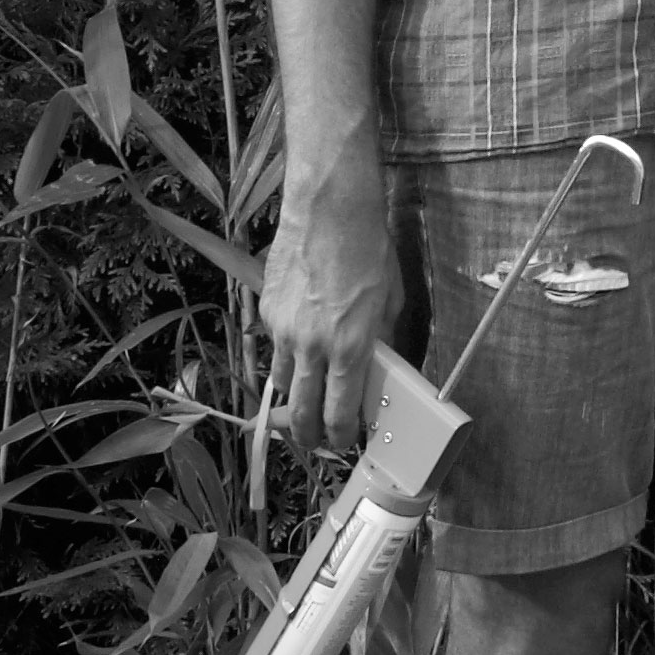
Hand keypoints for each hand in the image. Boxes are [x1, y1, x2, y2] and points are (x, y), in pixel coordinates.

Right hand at [256, 170, 399, 467]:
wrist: (328, 212)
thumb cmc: (369, 251)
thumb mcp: (389, 301)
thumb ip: (378, 339)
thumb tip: (374, 365)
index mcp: (351, 347)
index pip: (340, 409)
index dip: (340, 434)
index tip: (342, 443)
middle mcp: (313, 345)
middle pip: (302, 407)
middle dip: (306, 433)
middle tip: (312, 443)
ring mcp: (284, 329)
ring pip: (282, 378)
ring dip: (293, 395)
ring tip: (302, 403)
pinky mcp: (266, 311)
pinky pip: (274, 344)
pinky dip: (285, 353)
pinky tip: (298, 345)